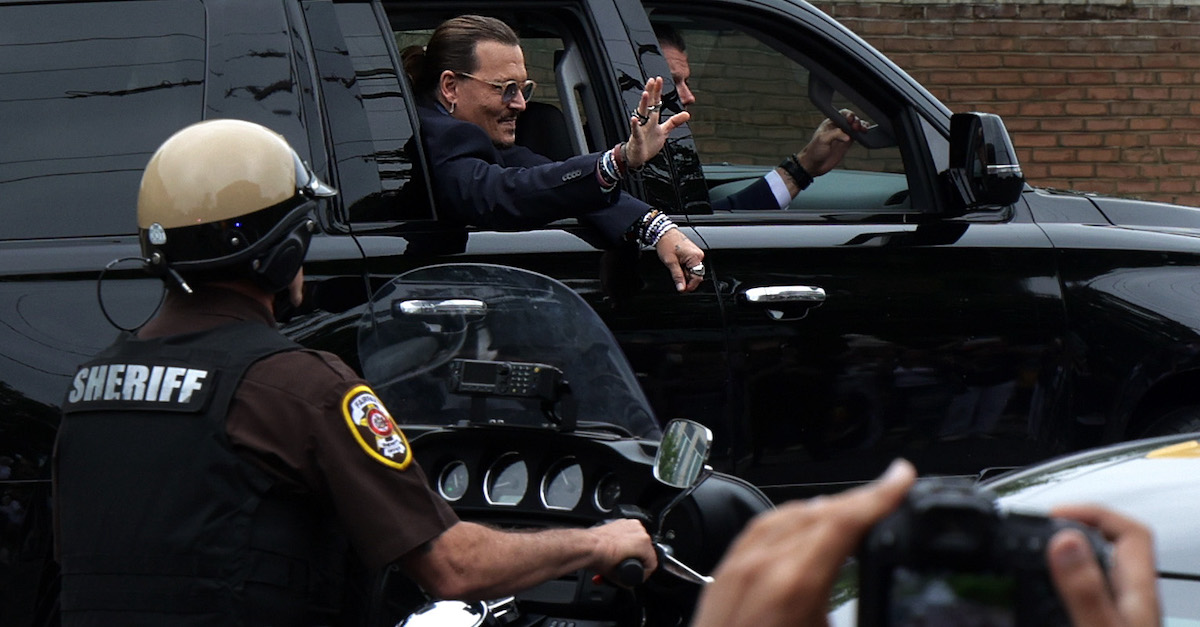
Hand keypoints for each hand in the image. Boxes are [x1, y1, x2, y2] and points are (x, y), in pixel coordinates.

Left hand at [590, 518, 657, 581]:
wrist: (585, 547)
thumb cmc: (599, 558)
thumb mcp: (617, 577)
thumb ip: (628, 582)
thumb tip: (630, 584)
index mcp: (643, 543)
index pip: (652, 563)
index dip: (644, 574)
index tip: (637, 577)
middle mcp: (639, 531)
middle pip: (645, 552)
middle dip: (636, 562)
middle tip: (626, 569)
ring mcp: (629, 524)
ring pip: (637, 542)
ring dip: (631, 551)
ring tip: (620, 559)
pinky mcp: (621, 522)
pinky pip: (629, 534)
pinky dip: (624, 542)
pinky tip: (616, 550)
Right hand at [625, 77, 690, 168]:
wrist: (638, 157)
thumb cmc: (648, 143)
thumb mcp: (664, 131)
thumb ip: (674, 121)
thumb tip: (687, 113)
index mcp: (652, 118)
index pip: (655, 102)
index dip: (657, 91)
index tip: (659, 79)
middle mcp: (646, 120)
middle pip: (648, 104)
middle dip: (650, 92)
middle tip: (652, 80)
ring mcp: (640, 128)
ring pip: (642, 114)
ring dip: (643, 104)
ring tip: (645, 94)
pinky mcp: (636, 138)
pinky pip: (635, 130)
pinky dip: (635, 124)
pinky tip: (635, 118)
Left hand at [654, 228, 704, 292]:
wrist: (663, 233)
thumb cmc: (667, 243)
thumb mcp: (671, 263)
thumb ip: (677, 277)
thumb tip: (681, 288)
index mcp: (696, 257)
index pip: (697, 278)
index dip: (689, 286)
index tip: (682, 289)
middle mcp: (698, 255)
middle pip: (695, 274)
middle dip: (685, 278)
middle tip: (675, 276)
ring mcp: (696, 254)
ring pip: (692, 270)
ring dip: (684, 272)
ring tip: (674, 266)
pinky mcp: (692, 253)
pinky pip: (690, 265)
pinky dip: (684, 267)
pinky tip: (677, 264)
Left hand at [690, 459, 916, 626]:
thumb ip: (861, 613)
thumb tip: (891, 611)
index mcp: (793, 582)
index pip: (843, 519)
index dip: (879, 494)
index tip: (902, 477)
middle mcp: (760, 567)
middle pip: (816, 511)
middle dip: (855, 501)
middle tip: (888, 497)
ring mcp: (735, 570)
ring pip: (784, 516)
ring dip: (821, 509)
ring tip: (852, 512)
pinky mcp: (720, 581)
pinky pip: (757, 533)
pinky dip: (788, 522)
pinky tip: (800, 532)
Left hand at [795, 109, 868, 176]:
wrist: (813, 165)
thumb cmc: (814, 151)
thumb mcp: (823, 139)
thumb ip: (835, 134)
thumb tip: (848, 136)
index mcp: (830, 123)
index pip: (843, 114)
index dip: (849, 115)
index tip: (851, 120)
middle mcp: (838, 127)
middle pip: (852, 119)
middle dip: (857, 121)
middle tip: (856, 127)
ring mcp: (843, 135)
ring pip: (856, 127)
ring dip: (862, 126)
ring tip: (863, 130)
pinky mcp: (847, 144)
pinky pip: (858, 136)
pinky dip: (863, 134)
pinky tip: (865, 134)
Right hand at [1048, 505, 1160, 626]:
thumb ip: (1086, 588)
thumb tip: (1065, 542)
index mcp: (1138, 592)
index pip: (1129, 531)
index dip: (1093, 513)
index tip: (1056, 515)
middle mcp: (1133, 598)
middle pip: (1115, 544)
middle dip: (1078, 526)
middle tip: (1045, 527)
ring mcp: (1122, 610)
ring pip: (1102, 566)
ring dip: (1072, 551)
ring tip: (1045, 547)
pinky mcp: (1109, 621)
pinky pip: (1092, 588)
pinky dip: (1070, 578)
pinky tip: (1054, 586)